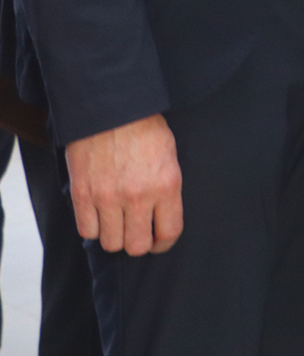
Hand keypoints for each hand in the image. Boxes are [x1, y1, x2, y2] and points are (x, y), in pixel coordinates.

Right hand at [66, 114, 182, 255]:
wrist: (111, 109)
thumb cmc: (145, 130)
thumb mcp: (170, 157)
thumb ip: (166, 190)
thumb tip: (160, 217)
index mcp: (166, 186)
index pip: (169, 233)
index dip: (164, 243)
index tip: (159, 242)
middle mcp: (137, 196)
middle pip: (137, 246)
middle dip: (139, 243)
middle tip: (137, 233)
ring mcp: (107, 197)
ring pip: (111, 243)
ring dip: (115, 237)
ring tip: (117, 224)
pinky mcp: (82, 194)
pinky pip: (87, 231)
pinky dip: (93, 228)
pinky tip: (99, 217)